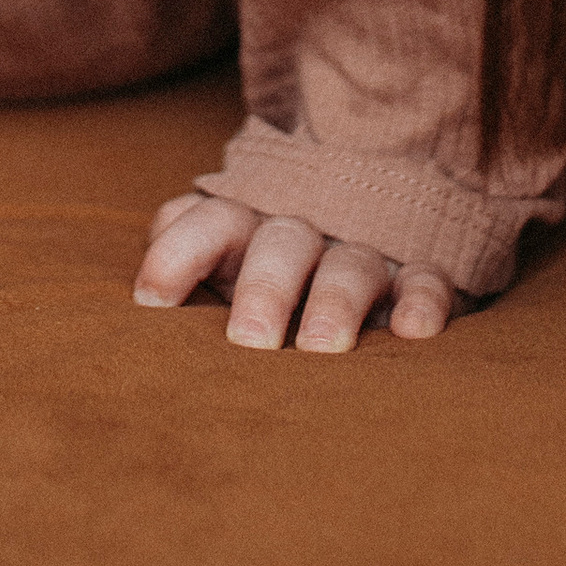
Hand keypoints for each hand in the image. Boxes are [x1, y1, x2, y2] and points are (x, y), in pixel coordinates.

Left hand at [132, 193, 459, 350]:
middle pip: (281, 245)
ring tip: (321, 347)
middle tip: (249, 340)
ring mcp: (364, 251)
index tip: (150, 301)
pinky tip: (411, 332)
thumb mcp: (222, 263)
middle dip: (264, 289)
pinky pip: (427, 280)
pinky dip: (423, 301)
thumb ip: (182, 264)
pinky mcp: (419, 276)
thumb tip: (138, 299)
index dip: (178, 253)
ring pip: (351, 264)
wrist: (367, 218)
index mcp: (248, 225)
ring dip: (336, 301)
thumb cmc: (266, 268)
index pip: (208, 222)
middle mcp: (304, 232)